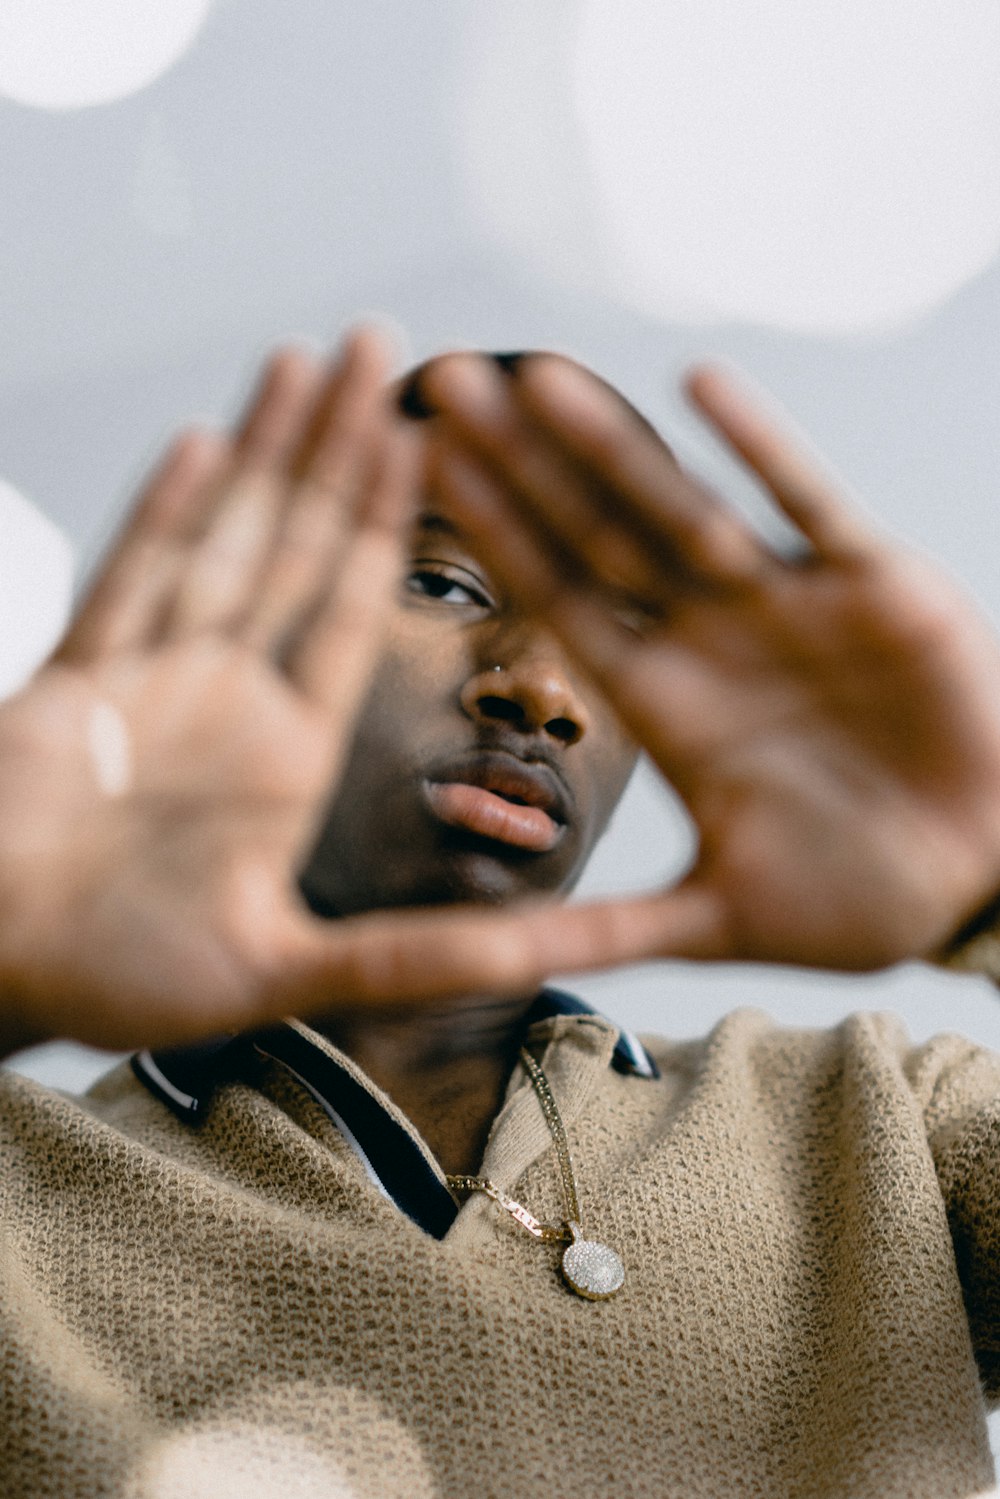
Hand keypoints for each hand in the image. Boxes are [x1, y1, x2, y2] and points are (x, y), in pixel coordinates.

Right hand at [0, 330, 428, 1051]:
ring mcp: (148, 677)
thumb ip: (406, 960)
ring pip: (216, 539)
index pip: (352, 607)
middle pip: (294, 546)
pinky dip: (159, 512)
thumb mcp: (284, 974)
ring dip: (259, 450)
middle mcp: (228, 698)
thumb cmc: (124, 982)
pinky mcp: (72, 677)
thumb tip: (529, 960)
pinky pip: (123, 578)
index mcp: (288, 753)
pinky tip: (200, 442)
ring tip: (304, 359)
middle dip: (336, 447)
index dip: (390, 519)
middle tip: (382, 347)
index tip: (429, 438)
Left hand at [418, 353, 999, 972]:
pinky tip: (700, 383)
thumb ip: (603, 929)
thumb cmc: (855, 900)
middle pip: (595, 534)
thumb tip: (482, 970)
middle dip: (520, 467)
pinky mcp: (873, 583)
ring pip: (682, 506)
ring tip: (534, 379)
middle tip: (441, 385)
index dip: (490, 544)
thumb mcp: (715, 920)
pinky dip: (759, 447)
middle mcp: (710, 639)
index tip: (416, 478)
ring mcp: (786, 605)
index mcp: (666, 707)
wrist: (984, 873)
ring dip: (611, 445)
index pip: (557, 605)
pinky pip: (808, 502)